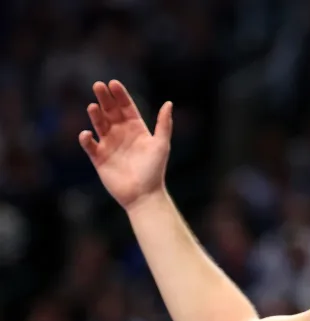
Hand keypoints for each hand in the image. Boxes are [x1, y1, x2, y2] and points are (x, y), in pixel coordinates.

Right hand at [79, 80, 172, 209]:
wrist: (144, 195)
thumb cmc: (154, 170)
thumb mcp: (161, 145)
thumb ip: (164, 124)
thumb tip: (168, 103)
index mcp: (137, 129)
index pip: (126, 107)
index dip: (120, 95)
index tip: (113, 83)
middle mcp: (122, 134)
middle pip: (111, 112)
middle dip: (105, 99)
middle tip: (98, 85)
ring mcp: (109, 145)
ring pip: (99, 125)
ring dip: (95, 115)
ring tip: (93, 107)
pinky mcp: (99, 158)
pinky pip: (89, 145)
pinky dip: (86, 139)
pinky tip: (87, 133)